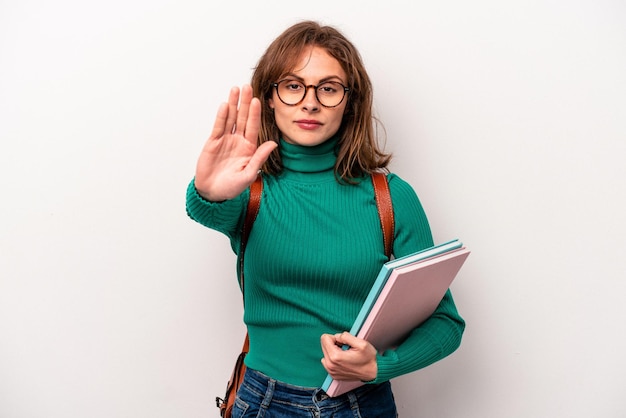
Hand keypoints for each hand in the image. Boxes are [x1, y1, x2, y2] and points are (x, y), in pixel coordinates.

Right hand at [194, 85, 277, 200]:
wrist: (213, 192)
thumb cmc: (232, 187)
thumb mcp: (248, 174)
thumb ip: (259, 158)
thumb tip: (273, 144)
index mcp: (249, 148)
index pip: (253, 127)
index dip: (255, 114)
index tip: (257, 100)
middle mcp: (238, 140)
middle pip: (242, 118)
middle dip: (244, 102)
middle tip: (247, 87)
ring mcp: (225, 140)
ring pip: (230, 118)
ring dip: (232, 104)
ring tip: (235, 89)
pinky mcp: (213, 142)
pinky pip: (218, 126)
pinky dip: (221, 116)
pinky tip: (224, 105)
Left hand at [320, 332, 377, 381]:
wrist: (373, 372)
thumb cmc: (368, 359)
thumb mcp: (361, 343)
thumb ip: (346, 336)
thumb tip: (337, 336)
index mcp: (335, 357)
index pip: (324, 338)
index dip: (336, 337)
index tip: (344, 342)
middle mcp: (330, 365)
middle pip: (323, 345)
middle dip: (334, 344)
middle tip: (346, 348)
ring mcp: (331, 371)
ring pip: (325, 353)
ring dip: (334, 351)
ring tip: (345, 354)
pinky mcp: (333, 375)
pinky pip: (327, 362)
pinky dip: (334, 359)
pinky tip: (344, 360)